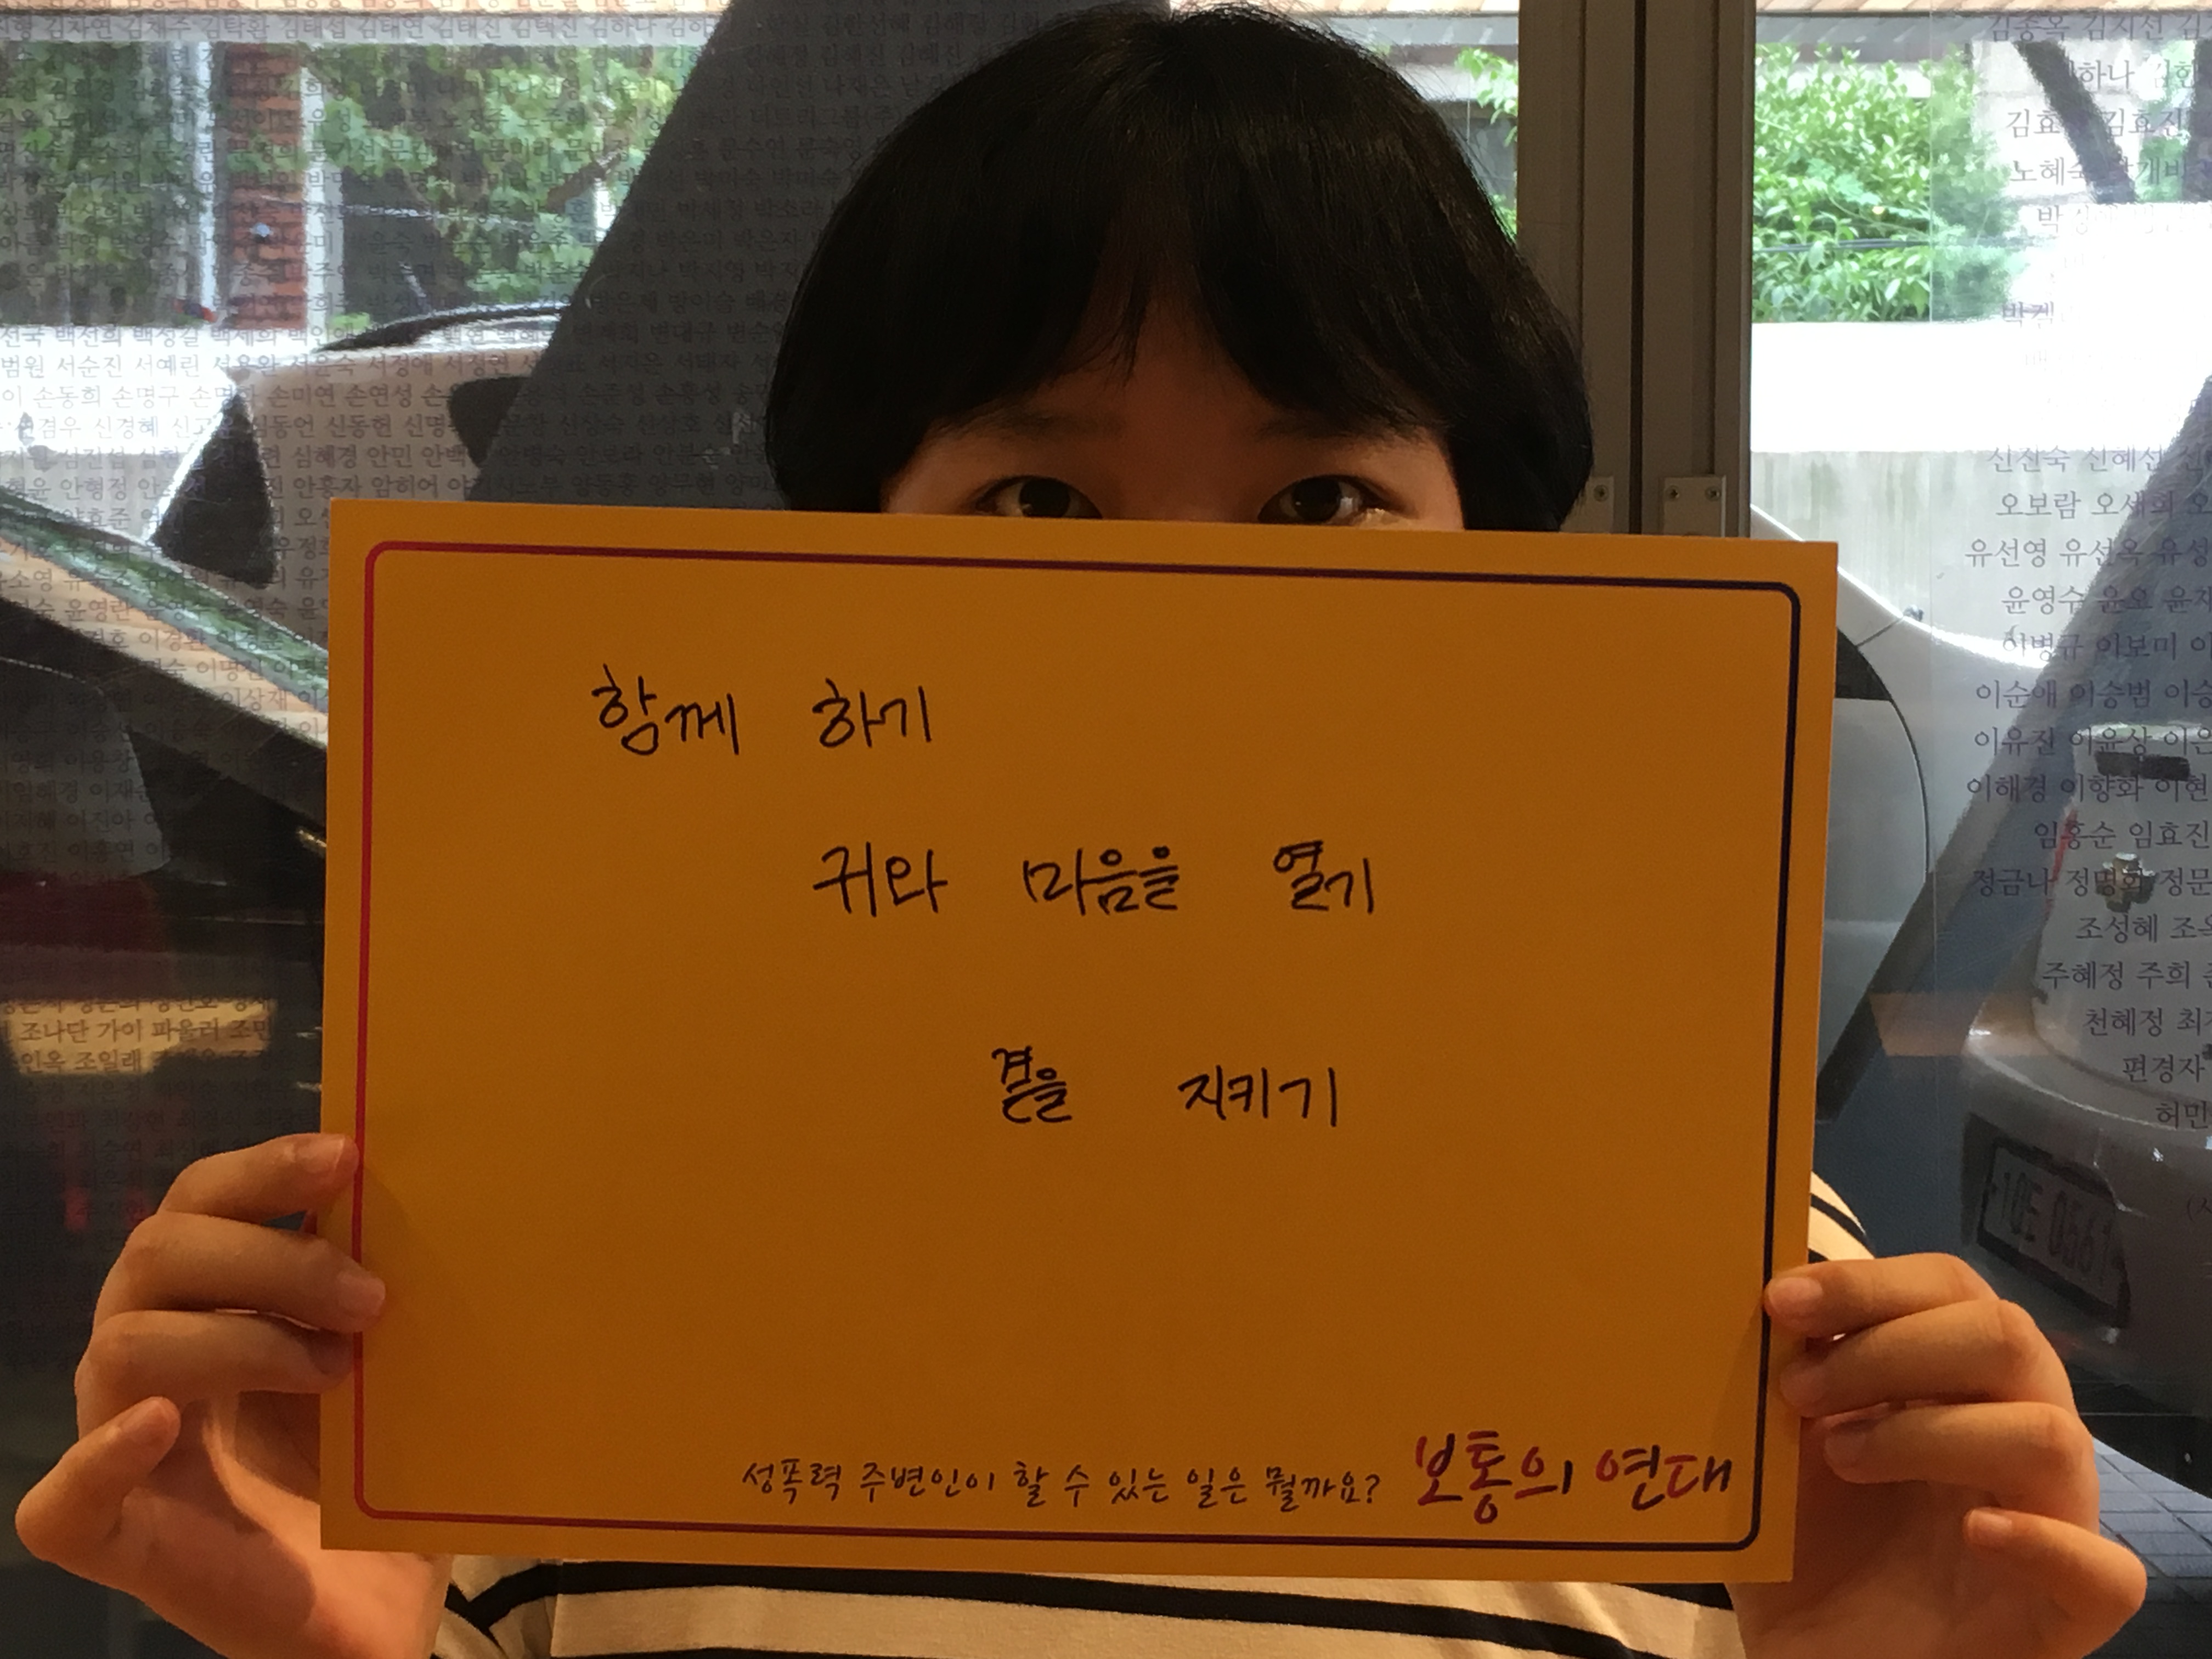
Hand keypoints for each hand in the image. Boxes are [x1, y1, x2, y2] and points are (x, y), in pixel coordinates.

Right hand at [13, 1135, 448, 1658]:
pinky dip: (102, 1455)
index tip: (348, 1159)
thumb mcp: (404, 1370)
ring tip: (334, 1372)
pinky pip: (60, 1500)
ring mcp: (127, 1444)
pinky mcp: (114, 1537)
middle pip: (158, 1251)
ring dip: (236, 1341)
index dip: (264, 1169)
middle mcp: (157, 1359)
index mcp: (215, 1301)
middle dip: (271, 1258)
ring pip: (123, 1345)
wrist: (380, 1605)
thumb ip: (406, 1294)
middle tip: (371, 1299)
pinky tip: (160, 1426)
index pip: (204, 1201)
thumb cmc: (388, 1473)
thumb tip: (462, 1198)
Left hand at [1729, 1254, 2144, 1658]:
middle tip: (1796, 1388)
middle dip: (1889, 1346)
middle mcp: (2015, 1432)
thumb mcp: (1773, 1451)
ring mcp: (2051, 1518)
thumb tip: (1753, 1299)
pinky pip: (2105, 1571)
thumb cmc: (1808, 1546)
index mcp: (1955, 1380)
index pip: (1949, 1288)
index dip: (1868, 1284)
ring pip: (2050, 1433)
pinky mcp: (2065, 1610)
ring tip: (1841, 1458)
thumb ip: (1773, 1377)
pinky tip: (1976, 1531)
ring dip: (1932, 1431)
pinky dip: (2044, 1541)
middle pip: (2005, 1335)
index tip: (1778, 1303)